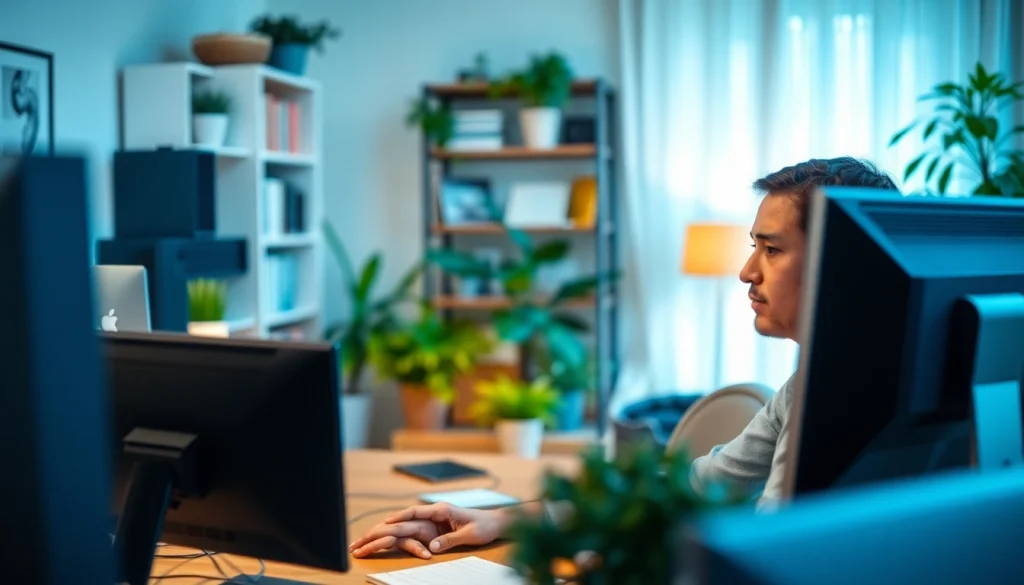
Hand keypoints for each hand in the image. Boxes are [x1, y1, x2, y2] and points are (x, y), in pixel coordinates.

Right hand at [349, 503, 509, 558]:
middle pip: (404, 520)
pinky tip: (382, 543)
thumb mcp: (469, 534)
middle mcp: (433, 514)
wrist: (496, 523)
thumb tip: (430, 548)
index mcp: (441, 510)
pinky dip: (398, 538)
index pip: (415, 512)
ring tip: (366, 541)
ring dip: (386, 534)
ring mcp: (432, 522)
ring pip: (404, 527)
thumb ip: (449, 540)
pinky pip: (413, 534)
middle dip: (384, 527)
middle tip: (365, 536)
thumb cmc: (484, 525)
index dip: (399, 517)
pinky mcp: (434, 530)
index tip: (385, 523)